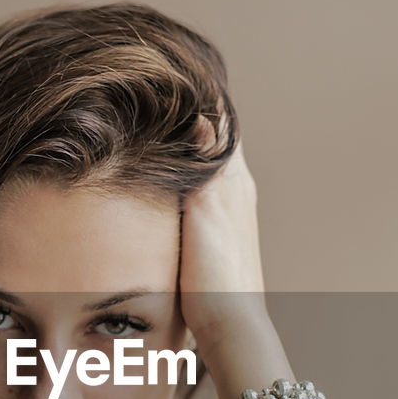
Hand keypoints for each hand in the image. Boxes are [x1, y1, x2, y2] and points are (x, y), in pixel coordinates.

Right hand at [179, 118, 267, 354]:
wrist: (227, 322)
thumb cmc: (216, 271)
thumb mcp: (207, 208)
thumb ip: (205, 162)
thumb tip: (203, 114)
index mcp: (236, 179)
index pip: (223, 122)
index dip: (202, 97)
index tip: (176, 76)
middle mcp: (238, 190)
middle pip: (217, 139)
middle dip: (193, 117)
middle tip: (159, 95)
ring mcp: (230, 212)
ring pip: (209, 164)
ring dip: (190, 145)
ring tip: (159, 126)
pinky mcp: (219, 233)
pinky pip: (203, 189)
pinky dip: (187, 174)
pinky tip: (168, 178)